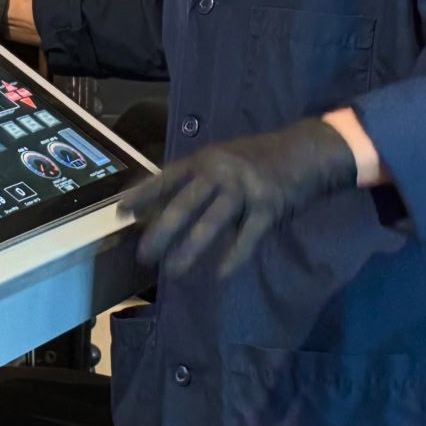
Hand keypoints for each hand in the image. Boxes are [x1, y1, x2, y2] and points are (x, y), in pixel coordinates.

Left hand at [119, 118, 356, 278]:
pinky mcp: (267, 206)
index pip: (167, 177)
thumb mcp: (222, 158)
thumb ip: (197, 179)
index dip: (144, 193)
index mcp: (205, 159)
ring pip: (211, 222)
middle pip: (185, 203)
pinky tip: (219, 275)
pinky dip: (233, 257)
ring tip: (173, 272)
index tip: (121, 211)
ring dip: (190, 249)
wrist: (304, 150)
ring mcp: (244, 189)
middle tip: (143, 256)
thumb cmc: (257, 157)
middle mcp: (220, 172)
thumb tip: (161, 206)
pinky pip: (246, 236)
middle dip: (161, 231)